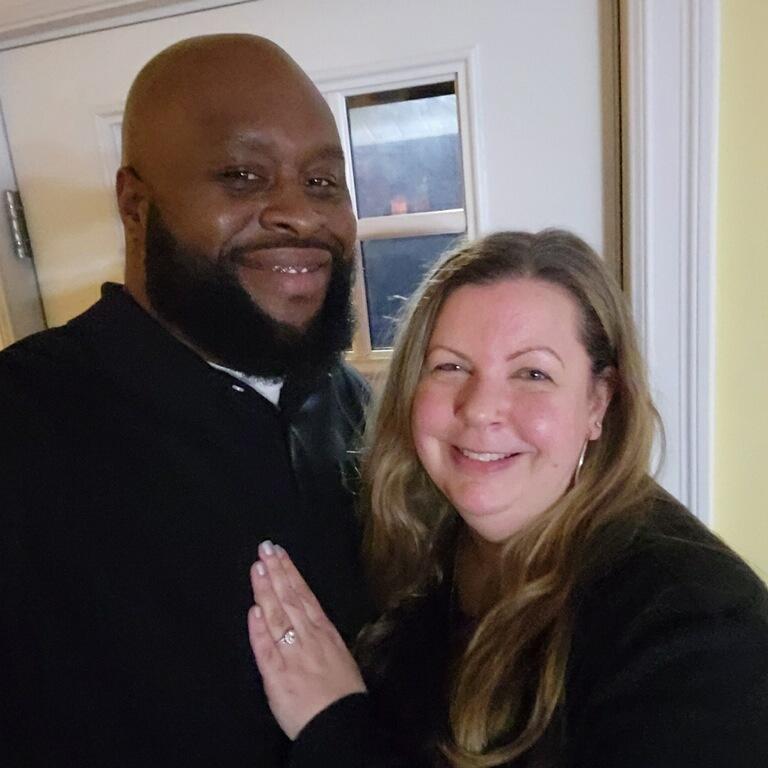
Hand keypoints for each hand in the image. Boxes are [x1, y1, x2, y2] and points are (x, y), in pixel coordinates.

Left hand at [247, 541, 366, 739]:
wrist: (340, 726)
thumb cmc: (344, 693)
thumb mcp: (340, 654)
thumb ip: (321, 634)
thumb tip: (309, 613)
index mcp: (325, 632)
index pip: (304, 594)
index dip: (290, 572)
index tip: (279, 553)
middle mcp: (308, 638)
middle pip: (289, 599)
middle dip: (275, 572)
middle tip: (264, 549)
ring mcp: (291, 655)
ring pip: (277, 616)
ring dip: (265, 591)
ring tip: (256, 568)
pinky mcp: (277, 676)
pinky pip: (265, 649)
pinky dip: (258, 629)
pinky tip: (252, 610)